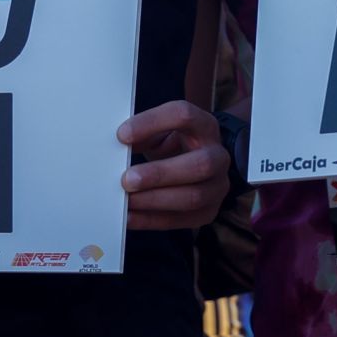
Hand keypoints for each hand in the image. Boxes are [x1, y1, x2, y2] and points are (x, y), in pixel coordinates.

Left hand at [117, 100, 230, 230]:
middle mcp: (218, 156)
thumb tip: (118, 145)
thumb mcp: (162, 132)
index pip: (184, 116)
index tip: (122, 134)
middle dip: (160, 174)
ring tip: (127, 200)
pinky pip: (182, 221)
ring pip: (193, 197)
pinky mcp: (208, 212)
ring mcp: (217, 186)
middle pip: (199, 164)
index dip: (152, 123)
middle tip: (127, 179)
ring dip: (155, 200)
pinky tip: (130, 217)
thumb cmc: (176, 145)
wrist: (200, 164)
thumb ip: (144, 135)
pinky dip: (152, 220)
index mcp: (205, 126)